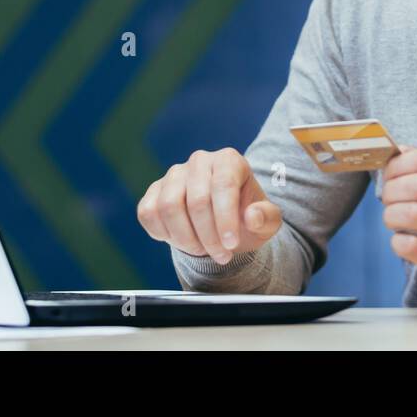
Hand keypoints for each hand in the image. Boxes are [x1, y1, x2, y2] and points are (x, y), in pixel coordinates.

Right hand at [137, 148, 282, 264]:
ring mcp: (173, 175)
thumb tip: (252, 216)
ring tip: (202, 249)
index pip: (223, 186)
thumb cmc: (246, 217)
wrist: (224, 222)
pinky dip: (162, 233)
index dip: (225, 219)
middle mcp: (200, 161)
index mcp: (229, 160)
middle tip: (221, 255)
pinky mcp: (154, 191)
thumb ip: (267, 218)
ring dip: (185, 238)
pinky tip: (181, 239)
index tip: (231, 245)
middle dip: (208, 237)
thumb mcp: (268, 221)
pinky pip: (148, 212)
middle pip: (196, 201)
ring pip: (169, 207)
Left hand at [380, 145, 416, 304]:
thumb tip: (400, 152)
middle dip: (391, 190)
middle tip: (388, 198)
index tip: (390, 173)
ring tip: (393, 218)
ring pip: (413, 214)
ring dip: (391, 215)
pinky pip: (414, 247)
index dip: (399, 164)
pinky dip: (398, 242)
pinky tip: (401, 240)